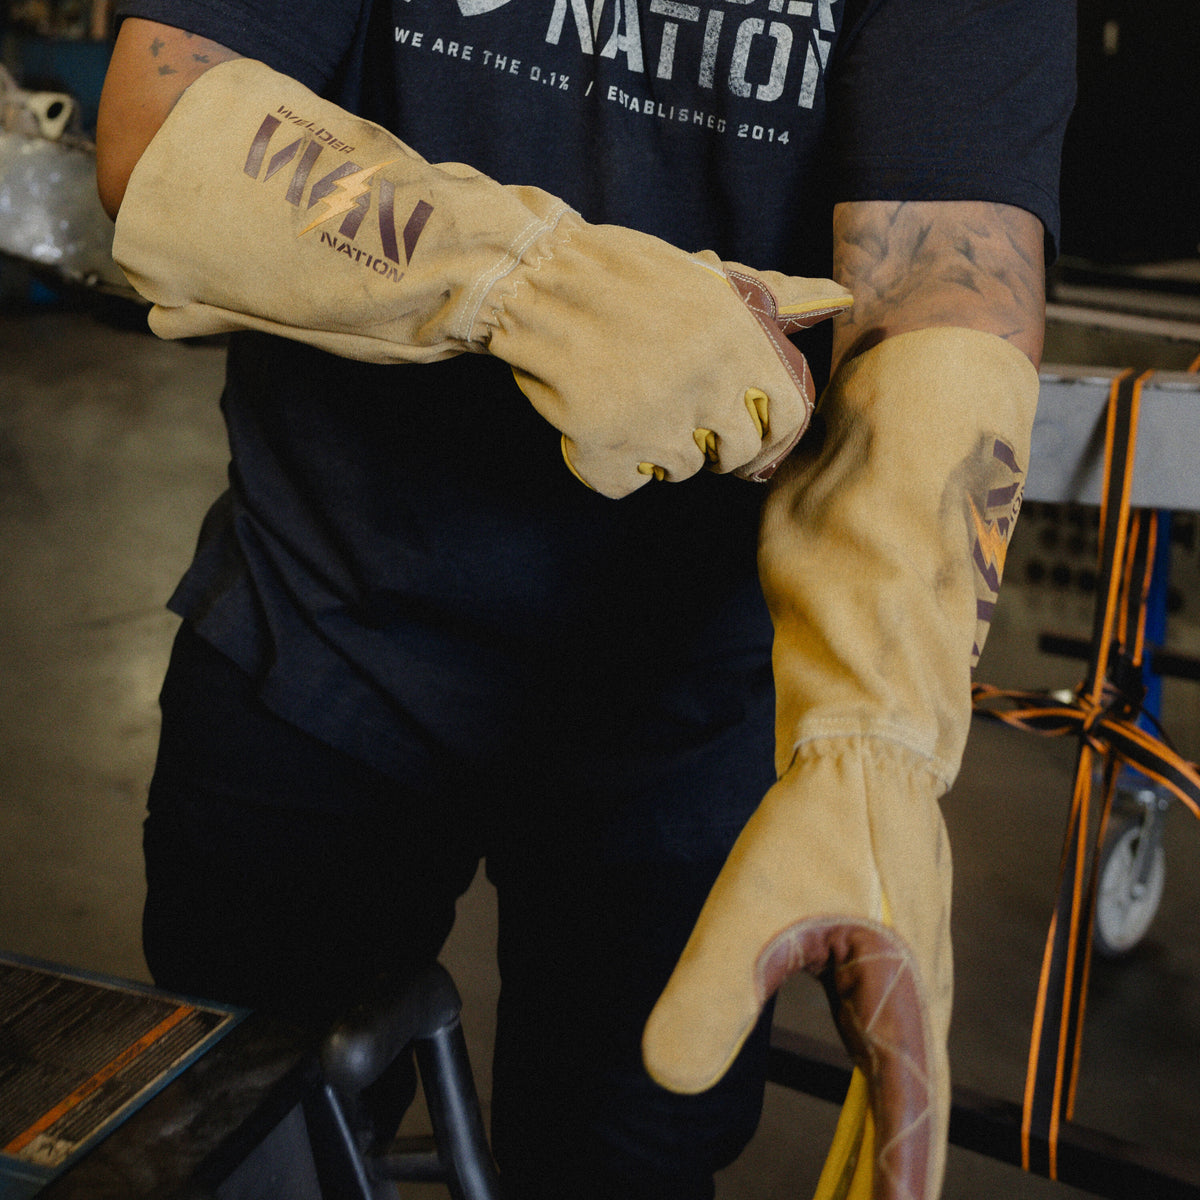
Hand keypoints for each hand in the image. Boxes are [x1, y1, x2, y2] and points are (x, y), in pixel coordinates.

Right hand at [486, 215, 851, 496]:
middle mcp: (706, 387)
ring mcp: (656, 423)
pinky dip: (608, 464)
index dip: (770, 430)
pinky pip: (624, 484)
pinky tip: (595, 423)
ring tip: (629, 403)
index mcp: (739, 343)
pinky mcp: (606, 449)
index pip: (788, 417)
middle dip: (712, 443)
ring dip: (657, 449)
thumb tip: (840, 296)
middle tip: (677, 413)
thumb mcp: (710, 278)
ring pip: (679, 469)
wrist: (537, 280)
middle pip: (734, 453)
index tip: (746, 430)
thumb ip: (777, 296)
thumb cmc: (624, 274)